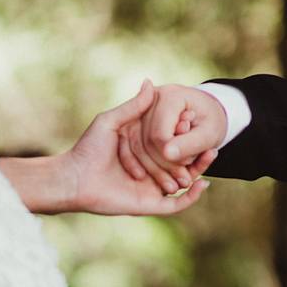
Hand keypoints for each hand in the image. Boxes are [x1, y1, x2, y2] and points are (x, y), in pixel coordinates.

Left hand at [62, 80, 214, 214]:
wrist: (74, 178)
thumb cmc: (88, 148)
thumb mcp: (112, 121)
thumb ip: (134, 105)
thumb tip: (150, 82)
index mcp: (143, 152)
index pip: (171, 143)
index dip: (186, 133)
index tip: (196, 119)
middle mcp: (149, 170)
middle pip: (182, 163)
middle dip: (199, 154)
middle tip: (212, 142)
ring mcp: (150, 188)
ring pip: (183, 182)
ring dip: (199, 171)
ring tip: (210, 154)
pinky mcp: (149, 205)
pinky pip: (176, 204)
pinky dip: (191, 197)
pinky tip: (203, 182)